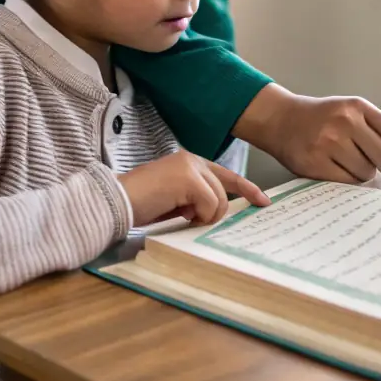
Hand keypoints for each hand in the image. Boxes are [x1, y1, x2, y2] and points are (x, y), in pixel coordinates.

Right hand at [118, 150, 269, 227]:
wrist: (116, 202)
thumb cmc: (140, 204)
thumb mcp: (174, 200)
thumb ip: (195, 200)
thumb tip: (215, 213)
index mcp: (188, 163)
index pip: (225, 175)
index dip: (247, 188)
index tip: (264, 201)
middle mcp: (191, 159)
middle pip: (224, 189)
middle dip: (217, 212)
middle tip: (193, 220)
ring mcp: (190, 167)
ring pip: (218, 200)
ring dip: (203, 216)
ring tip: (179, 215)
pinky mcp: (188, 178)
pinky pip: (209, 205)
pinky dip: (198, 216)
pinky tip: (179, 214)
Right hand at [235, 85, 380, 182]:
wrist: (280, 118)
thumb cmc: (323, 119)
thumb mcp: (352, 114)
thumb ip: (380, 133)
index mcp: (360, 107)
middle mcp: (346, 121)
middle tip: (366, 159)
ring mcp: (329, 141)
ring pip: (366, 174)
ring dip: (361, 175)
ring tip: (343, 160)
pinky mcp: (314, 161)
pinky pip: (345, 184)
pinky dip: (345, 182)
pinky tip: (332, 169)